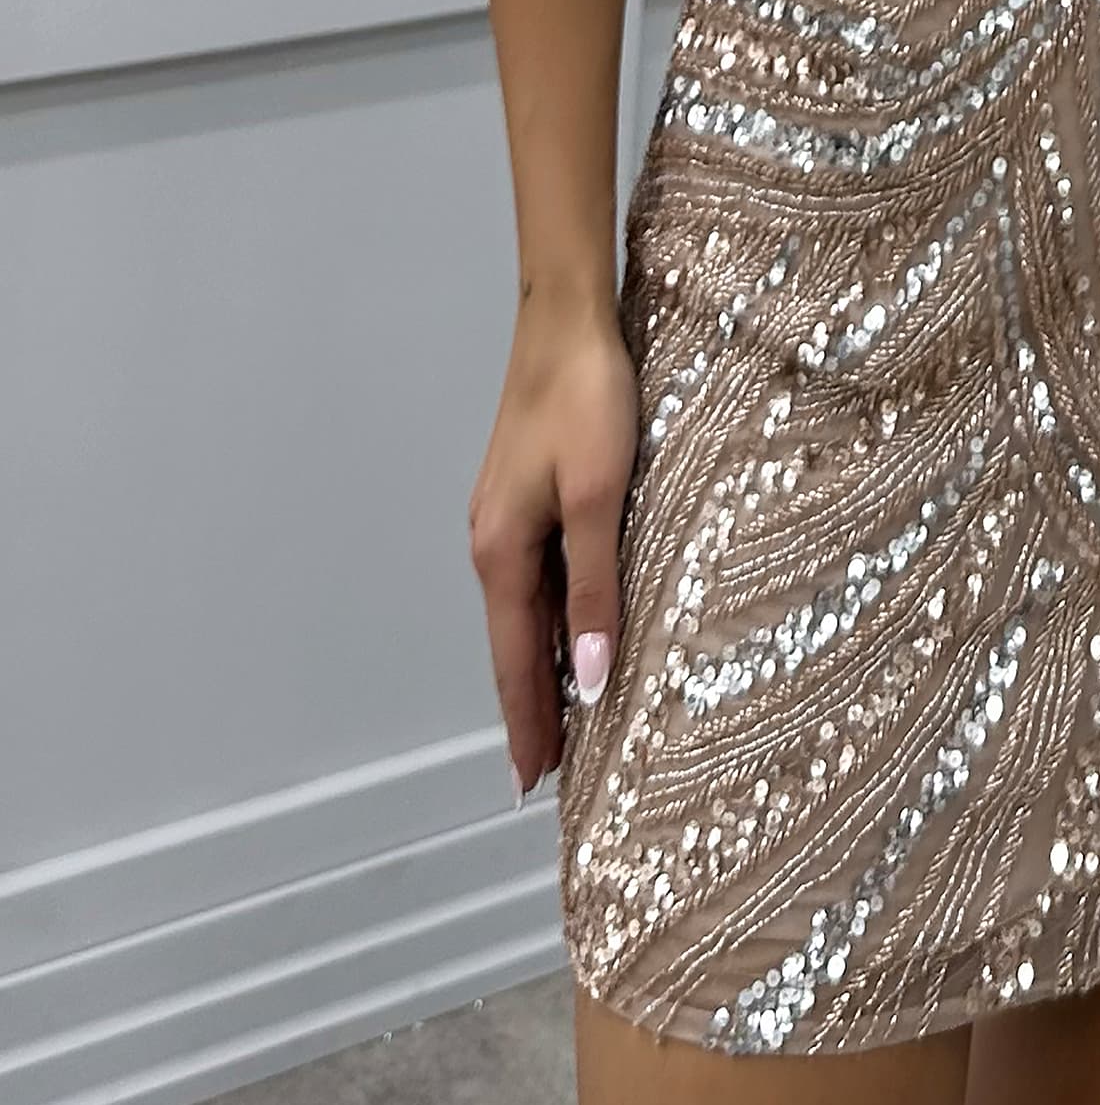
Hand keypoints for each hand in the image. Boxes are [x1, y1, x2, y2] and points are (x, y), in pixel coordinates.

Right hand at [468, 299, 638, 801]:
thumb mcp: (601, 499)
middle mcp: (493, 543)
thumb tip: (590, 680)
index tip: (530, 786)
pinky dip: (552, 619)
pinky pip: (537, 578)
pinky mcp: (525, 495)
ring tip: (567, 718)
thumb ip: (595, 590)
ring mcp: (505, 518)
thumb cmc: (586, 399)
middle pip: (513, 645)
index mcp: (502, 552)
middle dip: (531, 708)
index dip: (526, 724)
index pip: (514, 663)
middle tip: (550, 772)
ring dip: (542, 665)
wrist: (566, 319)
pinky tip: (574, 629)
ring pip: (525, 613)